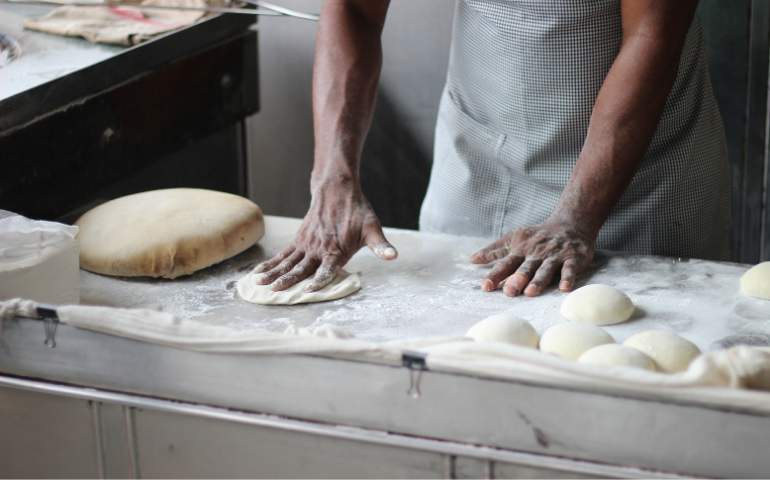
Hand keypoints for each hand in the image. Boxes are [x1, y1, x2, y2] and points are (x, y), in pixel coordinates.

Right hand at [252, 179, 396, 292]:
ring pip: (288, 262)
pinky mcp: (299, 240)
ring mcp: (307, 244)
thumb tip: (393, 256)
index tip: (309, 290)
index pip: (327, 269)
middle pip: (301, 268)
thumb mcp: (373, 228)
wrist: (337, 190)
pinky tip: (259, 273)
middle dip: (288, 280)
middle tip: (275, 291)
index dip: (319, 280)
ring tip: (260, 284)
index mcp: (337, 250)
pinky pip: (283, 254)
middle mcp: (319, 249)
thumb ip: (380, 246)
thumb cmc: (357, 212)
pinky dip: (271, 263)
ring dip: (274, 273)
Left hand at [468, 219, 593, 296]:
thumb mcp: (513, 238)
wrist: (570, 224)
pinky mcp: (572, 258)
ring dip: (538, 280)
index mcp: (521, 250)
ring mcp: (554, 256)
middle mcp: (536, 253)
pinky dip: (567, 277)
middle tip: (508, 292)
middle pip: (525, 268)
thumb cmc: (537, 235)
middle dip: (517, 279)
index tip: (485, 286)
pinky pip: (569, 268)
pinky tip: (564, 287)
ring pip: (545, 269)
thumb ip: (494, 250)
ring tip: (531, 292)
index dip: (495, 275)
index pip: (505, 264)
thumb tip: (471, 259)